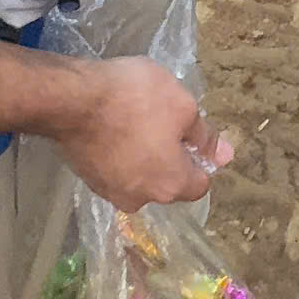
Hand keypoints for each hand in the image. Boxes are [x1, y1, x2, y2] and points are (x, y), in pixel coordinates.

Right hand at [50, 56, 233, 208]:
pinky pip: (116, 170)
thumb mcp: (183, 106)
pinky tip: (114, 126)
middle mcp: (141, 199)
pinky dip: (120, 154)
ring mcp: (110, 192)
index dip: (202, 159)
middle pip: (168, 181)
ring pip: (140, 176)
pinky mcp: (87, 179)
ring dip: (143, 154)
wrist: (73, 100)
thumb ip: (205, 135)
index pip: (200, 184)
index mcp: (170, 185)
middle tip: (164, 119)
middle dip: (171, 155)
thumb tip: (225, 156)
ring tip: (136, 119)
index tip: (192, 132)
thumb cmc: (136, 100)